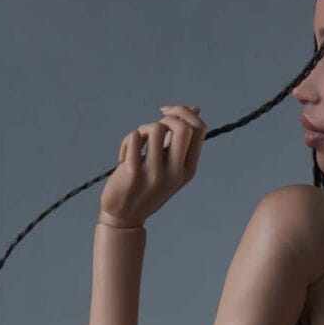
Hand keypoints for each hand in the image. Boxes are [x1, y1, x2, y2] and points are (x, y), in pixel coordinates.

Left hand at [99, 104, 205, 229]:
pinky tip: (124, 154)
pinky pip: (135, 138)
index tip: (169, 115)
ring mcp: (155, 174)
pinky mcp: (134, 174)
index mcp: (188, 169)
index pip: (200, 129)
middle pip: (183, 127)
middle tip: (156, 126)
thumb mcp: (170, 165)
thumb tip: (195, 109)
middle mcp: (176, 173)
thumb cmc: (146, 186)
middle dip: (169, 116)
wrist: (124, 215)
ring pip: (156, 128)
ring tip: (138, 142)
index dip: (185, 112)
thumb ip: (179, 140)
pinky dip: (129, 140)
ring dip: (144, 128)